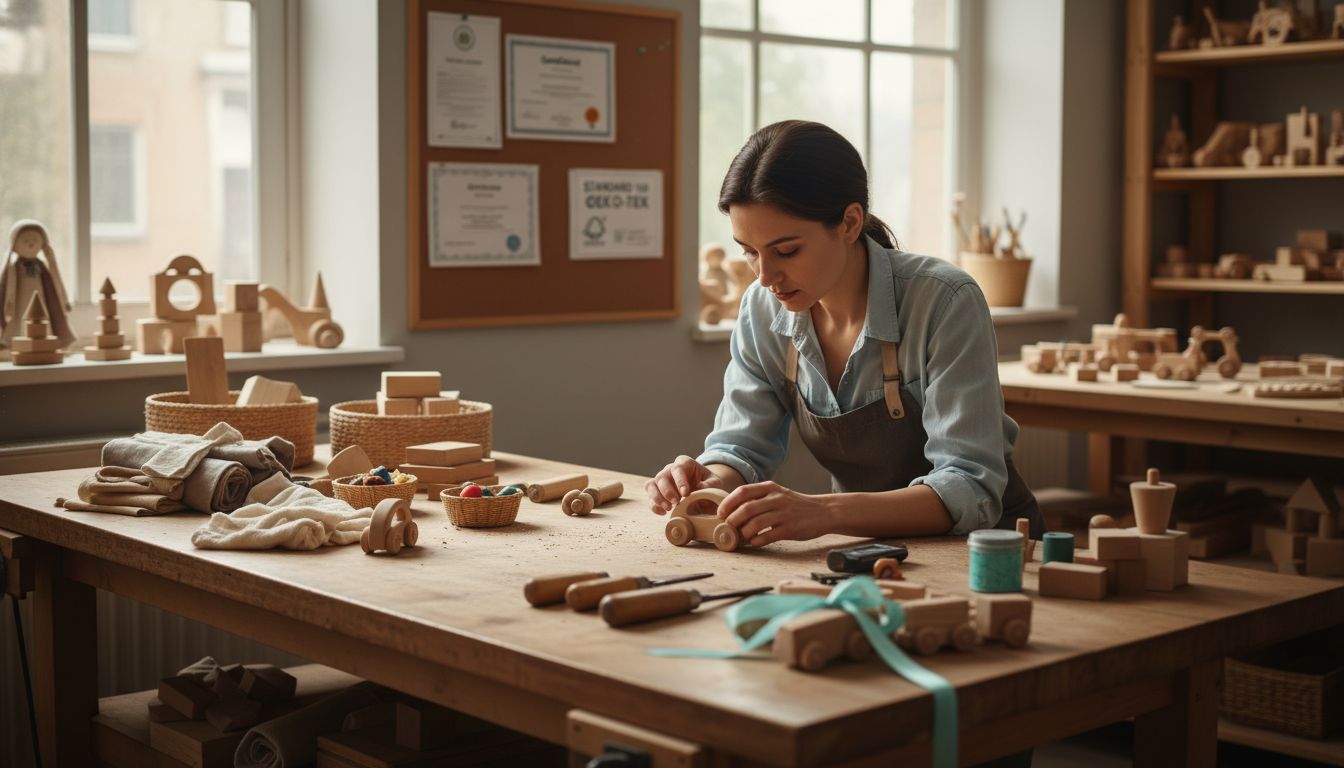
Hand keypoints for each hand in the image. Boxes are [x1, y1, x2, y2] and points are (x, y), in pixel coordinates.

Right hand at [645, 455, 721, 514]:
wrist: (702, 488)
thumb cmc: (708, 483)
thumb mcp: (715, 482)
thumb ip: (710, 484)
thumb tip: (699, 487)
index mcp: (684, 463)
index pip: (678, 468)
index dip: (680, 481)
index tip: (686, 494)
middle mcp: (670, 469)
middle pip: (662, 476)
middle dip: (667, 491)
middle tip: (676, 503)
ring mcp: (661, 480)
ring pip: (651, 485)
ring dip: (657, 498)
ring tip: (668, 508)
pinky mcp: (656, 491)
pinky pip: (650, 497)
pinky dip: (654, 505)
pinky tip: (663, 512)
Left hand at [718, 481, 834, 546]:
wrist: (823, 511)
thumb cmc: (796, 505)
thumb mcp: (778, 494)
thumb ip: (758, 498)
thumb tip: (732, 510)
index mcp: (770, 488)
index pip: (742, 492)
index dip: (728, 503)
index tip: (721, 513)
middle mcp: (776, 498)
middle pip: (746, 509)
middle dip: (732, 520)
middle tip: (728, 527)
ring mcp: (784, 514)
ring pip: (755, 524)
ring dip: (744, 532)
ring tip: (741, 536)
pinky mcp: (790, 529)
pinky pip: (767, 536)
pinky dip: (756, 541)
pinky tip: (754, 542)